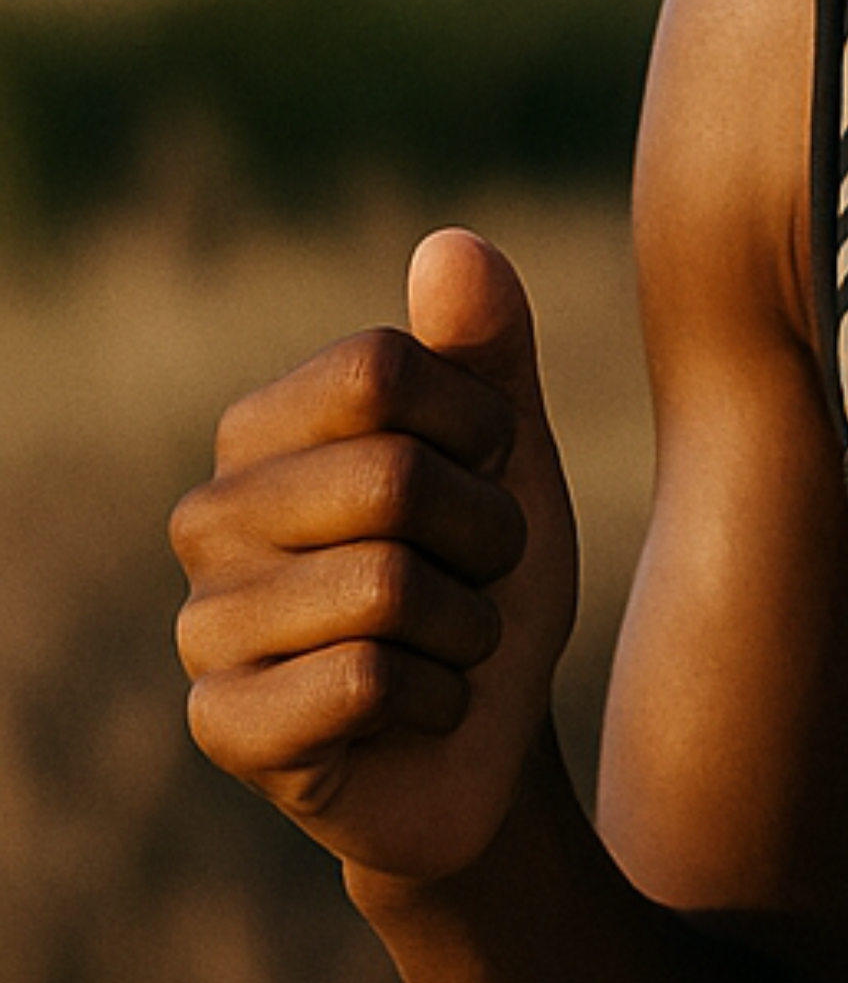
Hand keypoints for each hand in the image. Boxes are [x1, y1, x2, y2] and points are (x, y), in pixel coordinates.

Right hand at [172, 228, 581, 888]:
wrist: (486, 739)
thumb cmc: (483, 579)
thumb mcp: (508, 456)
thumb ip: (487, 349)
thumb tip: (452, 243)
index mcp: (260, 433)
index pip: (379, 368)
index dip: (477, 426)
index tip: (489, 475)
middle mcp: (207, 518)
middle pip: (391, 476)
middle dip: (486, 536)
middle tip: (478, 577)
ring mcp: (202, 624)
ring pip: (389, 586)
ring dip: (469, 626)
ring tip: (447, 643)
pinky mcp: (222, 724)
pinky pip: (368, 680)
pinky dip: (436, 697)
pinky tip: (414, 710)